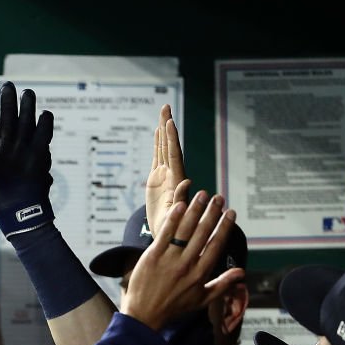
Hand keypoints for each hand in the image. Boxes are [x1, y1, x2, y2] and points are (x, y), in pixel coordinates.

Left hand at [0, 82, 54, 235]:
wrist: (16, 211)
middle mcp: (5, 148)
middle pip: (8, 119)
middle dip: (8, 102)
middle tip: (8, 86)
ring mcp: (22, 150)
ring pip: (26, 123)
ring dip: (26, 108)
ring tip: (27, 92)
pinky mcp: (38, 155)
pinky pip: (43, 135)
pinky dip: (44, 123)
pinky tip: (44, 113)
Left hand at [120, 191, 243, 329]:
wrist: (144, 314)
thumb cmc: (174, 307)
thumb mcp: (202, 299)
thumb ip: (222, 285)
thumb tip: (242, 272)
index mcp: (200, 274)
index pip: (216, 245)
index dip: (224, 227)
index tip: (231, 213)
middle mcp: (186, 265)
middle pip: (202, 233)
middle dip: (212, 213)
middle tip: (219, 198)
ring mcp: (169, 259)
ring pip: (185, 230)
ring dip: (195, 211)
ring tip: (203, 195)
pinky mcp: (152, 256)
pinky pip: (164, 234)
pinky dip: (173, 219)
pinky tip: (180, 205)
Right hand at [144, 104, 190, 236]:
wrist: (168, 237)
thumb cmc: (173, 232)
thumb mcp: (176, 217)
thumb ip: (181, 199)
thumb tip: (187, 181)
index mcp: (176, 182)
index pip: (174, 156)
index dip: (171, 140)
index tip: (169, 123)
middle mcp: (172, 175)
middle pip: (169, 146)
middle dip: (167, 127)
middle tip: (165, 107)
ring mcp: (164, 176)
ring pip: (163, 148)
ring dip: (163, 131)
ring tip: (163, 111)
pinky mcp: (157, 180)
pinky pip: (157, 157)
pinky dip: (157, 144)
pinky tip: (157, 131)